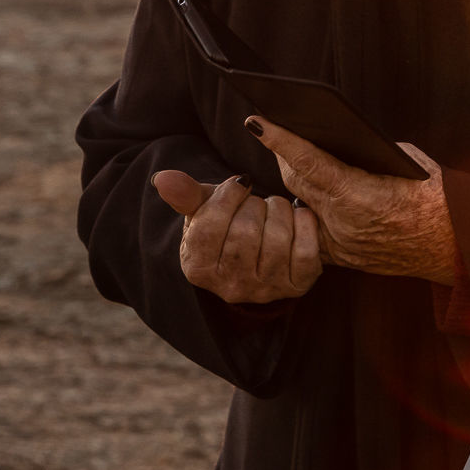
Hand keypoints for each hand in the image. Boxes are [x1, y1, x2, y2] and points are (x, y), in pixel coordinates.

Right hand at [150, 170, 320, 304]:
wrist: (256, 258)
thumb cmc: (224, 227)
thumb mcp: (202, 211)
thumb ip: (184, 195)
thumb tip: (163, 179)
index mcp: (198, 269)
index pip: (208, 227)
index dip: (226, 196)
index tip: (239, 183)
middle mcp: (230, 287)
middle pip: (244, 233)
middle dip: (253, 204)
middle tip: (255, 200)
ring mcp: (265, 290)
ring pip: (276, 239)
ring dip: (279, 211)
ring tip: (273, 208)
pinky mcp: (297, 286)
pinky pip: (306, 252)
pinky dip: (304, 225)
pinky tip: (298, 215)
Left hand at [244, 115, 457, 285]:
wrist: (459, 248)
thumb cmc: (440, 201)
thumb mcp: (408, 161)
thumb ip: (370, 150)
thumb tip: (340, 140)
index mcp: (359, 197)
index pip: (308, 161)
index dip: (279, 139)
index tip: (257, 121)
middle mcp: (343, 224)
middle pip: (296, 182)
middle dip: (284, 156)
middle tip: (276, 131)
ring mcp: (341, 245)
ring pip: (301, 206)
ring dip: (298, 183)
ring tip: (294, 158)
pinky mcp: (345, 259)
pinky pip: (315, 229)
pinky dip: (313, 209)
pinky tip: (315, 193)